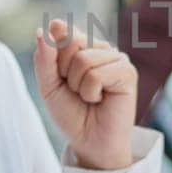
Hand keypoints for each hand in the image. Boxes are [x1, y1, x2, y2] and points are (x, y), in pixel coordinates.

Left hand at [35, 19, 136, 170]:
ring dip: (79, 86)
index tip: (62, 79)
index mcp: (84, 45)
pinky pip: (96, 74)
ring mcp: (117, 58)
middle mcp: (102, 48)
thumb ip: (45, 58)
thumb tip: (44, 30)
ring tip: (90, 97)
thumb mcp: (49, 85)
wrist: (90, 142)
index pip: (60, 31)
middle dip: (65, 72)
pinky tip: (101, 100)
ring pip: (83, 59)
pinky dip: (91, 92)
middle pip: (71, 42)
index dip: (53, 59)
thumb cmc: (72, 114)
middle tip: (76, 90)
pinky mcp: (127, 72)